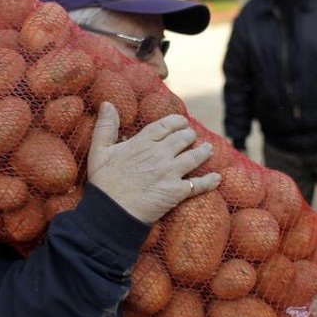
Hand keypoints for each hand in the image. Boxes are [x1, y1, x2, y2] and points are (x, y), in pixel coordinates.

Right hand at [87, 102, 220, 223]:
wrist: (111, 212)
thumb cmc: (103, 183)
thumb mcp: (99, 151)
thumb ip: (106, 126)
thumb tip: (108, 104)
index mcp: (143, 142)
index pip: (166, 125)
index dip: (177, 122)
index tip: (182, 122)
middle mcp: (160, 154)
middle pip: (183, 138)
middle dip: (190, 135)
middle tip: (193, 136)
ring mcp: (170, 172)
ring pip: (194, 156)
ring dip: (204, 151)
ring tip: (209, 149)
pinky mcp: (176, 192)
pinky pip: (198, 184)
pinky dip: (210, 181)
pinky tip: (217, 178)